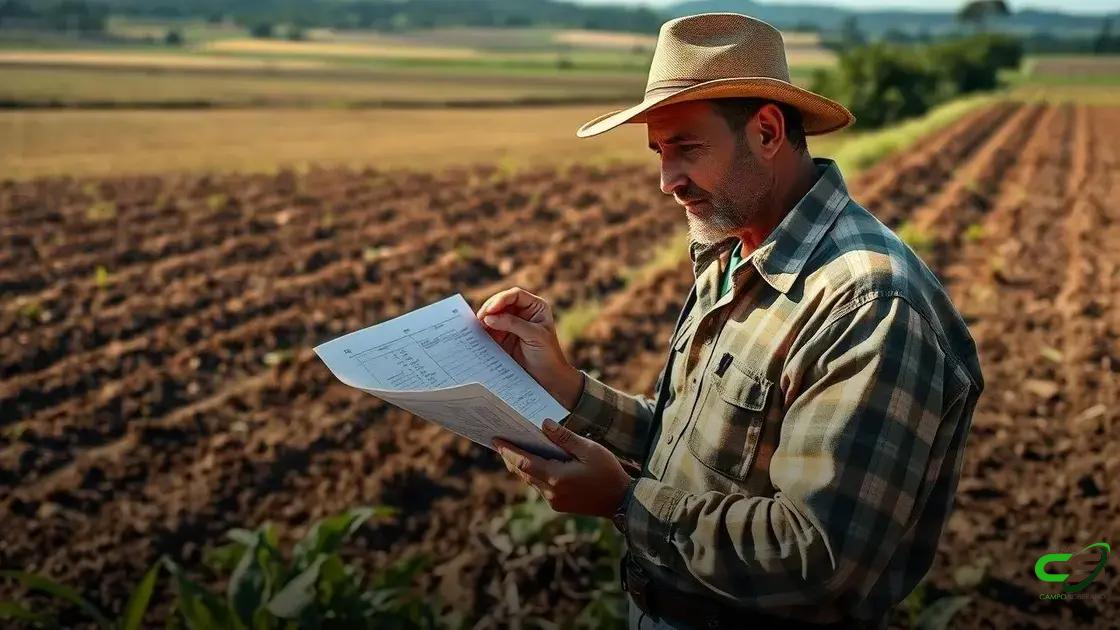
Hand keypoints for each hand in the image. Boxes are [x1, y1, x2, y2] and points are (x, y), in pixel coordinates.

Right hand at [476, 287, 582, 408]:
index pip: (515, 295)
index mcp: (535, 307)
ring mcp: (511, 324)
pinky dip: (482, 330)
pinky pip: (490, 329)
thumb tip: (489, 318)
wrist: (546, 376)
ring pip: (493, 315)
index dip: (501, 299)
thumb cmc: (547, 354)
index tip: (491, 310)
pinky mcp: (502, 336)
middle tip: (481, 318)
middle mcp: (522, 312)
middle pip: (501, 302)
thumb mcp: (534, 335)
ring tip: (477, 327)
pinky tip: (477, 333)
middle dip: (490, 308)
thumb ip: (513, 324)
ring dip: (484, 319)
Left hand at [493, 419, 632, 518]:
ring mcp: (554, 501)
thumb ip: (565, 437)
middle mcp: (551, 492)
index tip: (495, 439)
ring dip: (520, 466)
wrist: (622, 501)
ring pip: (530, 481)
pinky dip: (533, 474)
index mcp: (557, 477)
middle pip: (523, 472)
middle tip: (498, 442)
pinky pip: (540, 487)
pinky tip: (533, 464)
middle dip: (510, 457)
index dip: (508, 450)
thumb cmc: (608, 472)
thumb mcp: (589, 449)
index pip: (524, 462)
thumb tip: (543, 424)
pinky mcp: (559, 505)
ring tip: (511, 450)